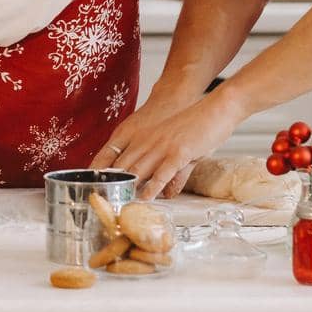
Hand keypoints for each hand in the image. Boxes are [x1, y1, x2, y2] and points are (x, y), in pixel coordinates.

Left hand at [101, 90, 244, 199]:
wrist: (216, 109)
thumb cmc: (198, 126)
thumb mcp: (179, 149)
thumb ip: (173, 173)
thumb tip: (167, 193)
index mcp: (144, 137)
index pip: (117, 155)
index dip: (104, 171)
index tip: (94, 185)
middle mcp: (148, 141)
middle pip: (123, 165)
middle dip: (111, 183)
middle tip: (101, 200)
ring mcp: (162, 147)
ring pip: (138, 170)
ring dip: (127, 187)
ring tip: (118, 203)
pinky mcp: (178, 152)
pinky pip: (162, 172)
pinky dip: (153, 187)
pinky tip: (146, 198)